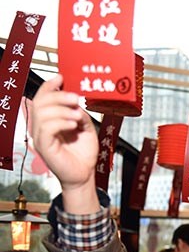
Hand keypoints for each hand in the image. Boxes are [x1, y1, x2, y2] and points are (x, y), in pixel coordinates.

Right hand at [31, 74, 99, 212]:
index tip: (61, 77)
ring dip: (62, 110)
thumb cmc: (83, 153)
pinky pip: (47, 128)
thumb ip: (79, 113)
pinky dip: (61, 122)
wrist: (85, 174)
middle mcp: (40, 127)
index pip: (42, 98)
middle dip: (58, 96)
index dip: (49, 86)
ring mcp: (41, 137)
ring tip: (78, 116)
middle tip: (76, 98)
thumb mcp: (85, 127)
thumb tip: (77, 102)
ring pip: (42, 113)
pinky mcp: (45, 147)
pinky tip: (73, 124)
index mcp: (48, 121)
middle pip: (40, 102)